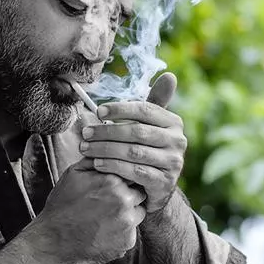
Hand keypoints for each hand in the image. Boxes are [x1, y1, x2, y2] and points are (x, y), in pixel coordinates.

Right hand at [31, 158, 146, 263]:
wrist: (54, 240)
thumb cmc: (62, 205)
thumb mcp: (73, 174)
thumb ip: (95, 159)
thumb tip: (108, 146)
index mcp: (112, 180)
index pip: (132, 171)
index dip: (124, 176)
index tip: (115, 182)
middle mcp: (124, 200)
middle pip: (140, 190)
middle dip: (129, 193)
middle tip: (109, 201)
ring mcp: (127, 222)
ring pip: (139, 211)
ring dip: (129, 211)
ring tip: (106, 215)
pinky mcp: (128, 241)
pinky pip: (133, 230)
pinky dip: (122, 229)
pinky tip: (104, 229)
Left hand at [78, 72, 186, 212]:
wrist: (156, 187)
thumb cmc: (147, 149)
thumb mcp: (150, 127)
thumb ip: (152, 103)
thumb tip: (170, 75)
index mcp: (174, 123)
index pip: (145, 110)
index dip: (120, 109)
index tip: (98, 111)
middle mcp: (178, 141)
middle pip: (137, 132)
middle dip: (107, 132)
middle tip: (85, 133)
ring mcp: (173, 163)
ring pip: (133, 152)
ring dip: (105, 149)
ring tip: (86, 148)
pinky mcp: (165, 182)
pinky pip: (135, 172)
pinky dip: (113, 166)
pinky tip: (97, 163)